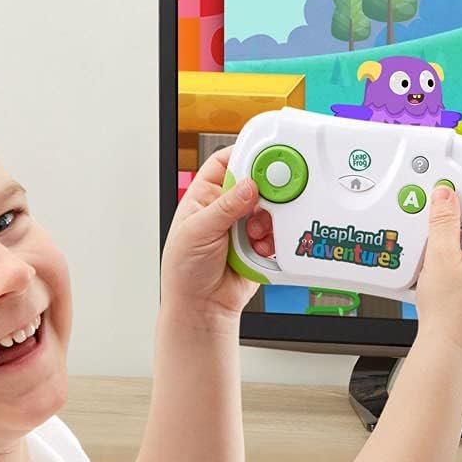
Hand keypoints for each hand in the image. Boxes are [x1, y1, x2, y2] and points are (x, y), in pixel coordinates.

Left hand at [160, 147, 274, 320]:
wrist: (202, 307)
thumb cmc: (184, 271)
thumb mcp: (198, 232)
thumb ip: (225, 207)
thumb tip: (248, 185)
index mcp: (204, 197)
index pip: (224, 163)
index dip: (243, 154)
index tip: (264, 153)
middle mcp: (225, 208)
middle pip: (254, 183)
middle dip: (265, 189)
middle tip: (273, 193)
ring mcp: (243, 226)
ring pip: (269, 208)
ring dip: (267, 219)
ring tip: (256, 233)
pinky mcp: (259, 245)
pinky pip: (276, 233)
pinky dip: (273, 239)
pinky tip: (259, 248)